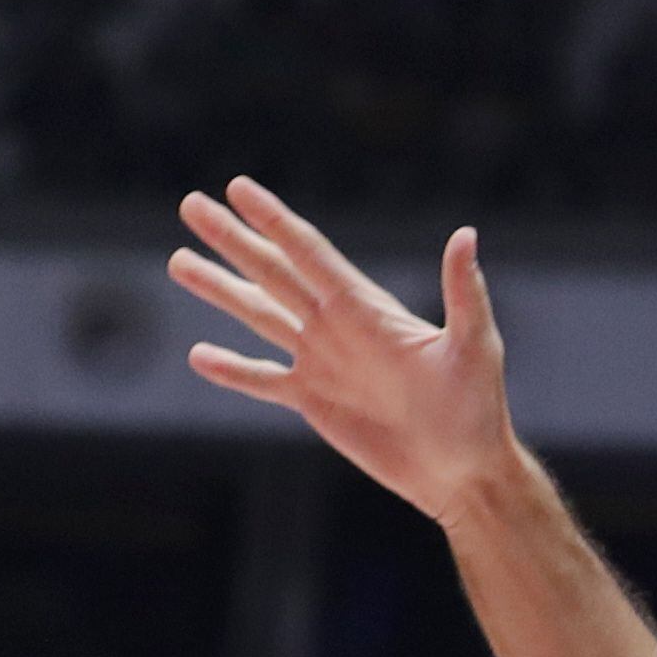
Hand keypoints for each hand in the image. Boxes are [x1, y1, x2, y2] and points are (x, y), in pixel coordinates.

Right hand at [172, 181, 522, 524]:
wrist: (464, 469)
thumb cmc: (479, 407)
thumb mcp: (474, 346)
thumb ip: (463, 292)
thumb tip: (466, 234)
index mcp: (367, 309)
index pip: (309, 253)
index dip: (273, 221)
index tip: (237, 187)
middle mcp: (338, 327)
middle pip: (273, 272)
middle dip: (232, 239)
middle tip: (190, 203)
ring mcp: (323, 362)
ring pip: (259, 315)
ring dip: (221, 289)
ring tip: (178, 260)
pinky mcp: (314, 401)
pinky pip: (262, 380)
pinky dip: (231, 369)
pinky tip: (198, 355)